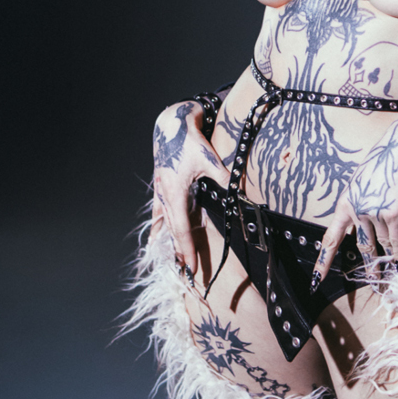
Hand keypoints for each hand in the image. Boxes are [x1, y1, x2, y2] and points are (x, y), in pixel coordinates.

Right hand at [150, 99, 230, 285]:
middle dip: (180, 253)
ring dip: (169, 243)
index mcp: (174, 193)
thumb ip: (225, 179)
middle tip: (188, 273)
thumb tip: (241, 193)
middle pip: (172, 232)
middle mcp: (164, 196)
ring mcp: (160, 192)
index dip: (186, 251)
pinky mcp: (160, 186)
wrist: (170, 125)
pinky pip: (158, 212)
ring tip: (174, 262)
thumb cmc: (189, 142)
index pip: (181, 230)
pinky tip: (156, 238)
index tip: (191, 268)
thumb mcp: (210, 161)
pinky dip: (159, 227)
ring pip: (164, 224)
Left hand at [313, 115, 397, 285]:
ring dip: (390, 255)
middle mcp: (356, 211)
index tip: (317, 280)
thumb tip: (367, 234)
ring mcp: (374, 214)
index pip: (331, 239)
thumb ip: (360, 208)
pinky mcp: (393, 216)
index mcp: (344, 204)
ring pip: (384, 243)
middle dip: (370, 266)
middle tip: (374, 279)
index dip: (324, 261)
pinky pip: (397, 242)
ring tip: (394, 268)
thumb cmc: (383, 166)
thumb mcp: (361, 185)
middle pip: (363, 247)